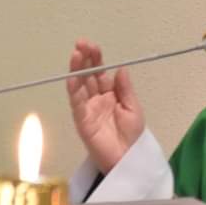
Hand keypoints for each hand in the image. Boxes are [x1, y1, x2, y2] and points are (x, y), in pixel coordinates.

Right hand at [66, 39, 144, 173]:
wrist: (127, 159)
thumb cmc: (132, 136)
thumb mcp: (133, 108)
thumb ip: (125, 89)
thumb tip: (120, 68)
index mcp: (110, 94)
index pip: (100, 72)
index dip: (96, 59)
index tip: (92, 46)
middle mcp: (97, 98)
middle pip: (88, 75)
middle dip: (84, 59)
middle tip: (81, 44)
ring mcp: (88, 108)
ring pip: (80, 86)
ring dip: (77, 70)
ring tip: (75, 55)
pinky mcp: (82, 120)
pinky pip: (77, 103)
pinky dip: (73, 90)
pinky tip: (72, 77)